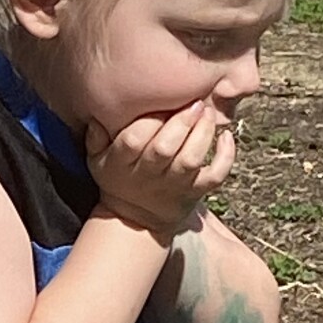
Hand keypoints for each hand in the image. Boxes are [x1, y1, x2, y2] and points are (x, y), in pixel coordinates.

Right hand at [86, 100, 235, 234]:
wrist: (137, 220)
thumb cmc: (119, 181)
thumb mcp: (97, 160)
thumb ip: (96, 136)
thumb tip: (99, 114)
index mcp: (122, 163)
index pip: (133, 139)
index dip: (148, 120)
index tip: (160, 104)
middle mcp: (149, 175)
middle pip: (165, 148)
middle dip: (181, 121)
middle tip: (194, 101)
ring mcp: (175, 184)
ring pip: (191, 158)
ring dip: (203, 133)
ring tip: (208, 112)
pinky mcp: (196, 191)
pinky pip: (215, 176)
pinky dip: (225, 157)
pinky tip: (226, 137)